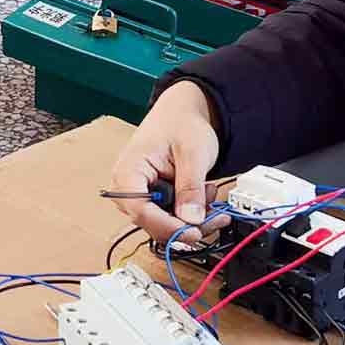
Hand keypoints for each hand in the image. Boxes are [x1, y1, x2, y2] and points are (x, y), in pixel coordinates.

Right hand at [108, 78, 219, 245]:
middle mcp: (128, 189)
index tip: (194, 231)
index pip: (141, 211)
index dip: (168, 226)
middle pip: (154, 223)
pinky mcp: (154, 202)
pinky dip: (192, 213)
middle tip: (217, 214)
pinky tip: (203, 196)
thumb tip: (191, 219)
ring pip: (166, 226)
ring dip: (193, 218)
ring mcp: (141, 197)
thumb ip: (191, 186)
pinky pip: (172, 219)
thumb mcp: (192, 152)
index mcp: (128, 172)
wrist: (182, 113)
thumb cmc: (180, 123)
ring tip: (209, 193)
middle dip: (188, 223)